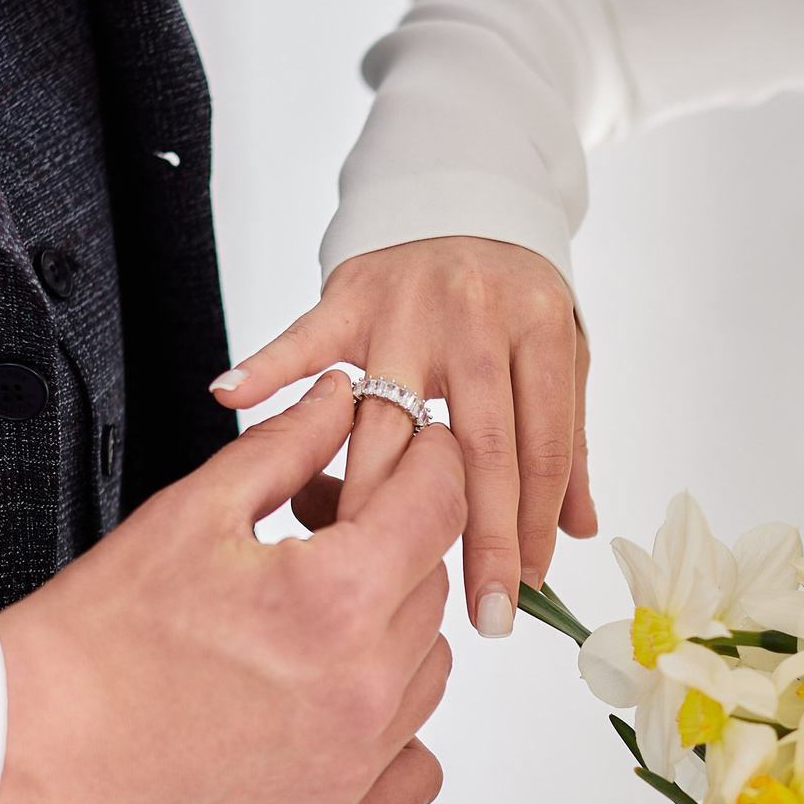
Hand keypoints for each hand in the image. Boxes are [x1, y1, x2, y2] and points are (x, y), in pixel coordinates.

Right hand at [0, 372, 463, 803]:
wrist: (31, 750)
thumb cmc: (93, 641)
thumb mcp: (191, 513)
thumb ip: (286, 447)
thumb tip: (341, 398)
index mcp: (335, 596)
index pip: (439, 502)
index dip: (426, 462)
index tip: (406, 457)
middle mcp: (363, 686)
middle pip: (432, 583)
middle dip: (391, 544)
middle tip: (319, 532)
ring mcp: (355, 764)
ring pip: (429, 670)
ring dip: (391, 633)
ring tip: (310, 621)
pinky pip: (416, 768)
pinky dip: (393, 733)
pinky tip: (333, 703)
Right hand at [209, 236, 595, 638]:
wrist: (464, 195)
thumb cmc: (511, 295)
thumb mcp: (560, 353)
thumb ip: (564, 440)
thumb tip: (575, 531)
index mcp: (538, 329)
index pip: (537, 447)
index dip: (531, 524)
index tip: (524, 588)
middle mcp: (473, 317)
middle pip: (472, 446)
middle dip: (476, 537)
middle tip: (478, 608)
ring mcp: (405, 307)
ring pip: (388, 419)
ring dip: (378, 498)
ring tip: (371, 566)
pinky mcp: (348, 295)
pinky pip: (302, 337)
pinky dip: (266, 365)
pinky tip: (229, 394)